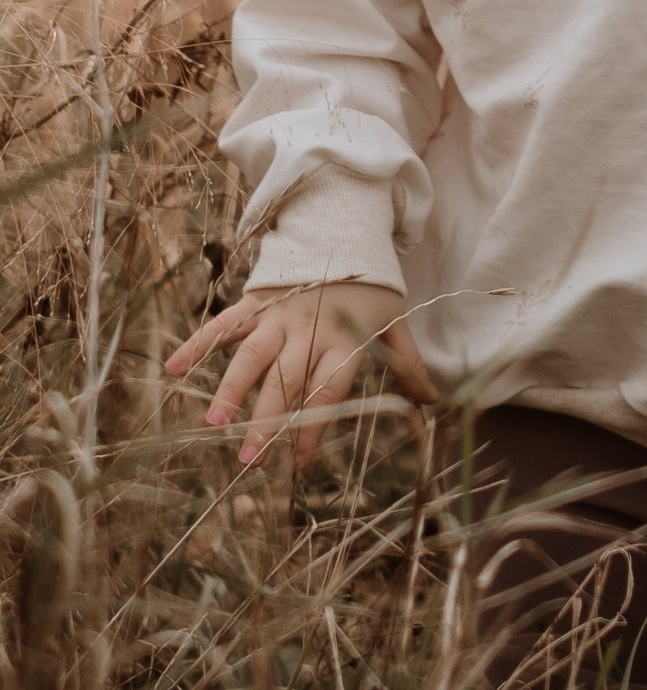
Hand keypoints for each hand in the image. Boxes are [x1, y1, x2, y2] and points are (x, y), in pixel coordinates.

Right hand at [163, 281, 437, 471]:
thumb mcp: (393, 321)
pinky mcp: (255, 300)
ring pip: (252, 354)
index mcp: (344, 338)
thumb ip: (407, 363)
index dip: (316, 424)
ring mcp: (279, 314)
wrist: (344, 228)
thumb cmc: (370, 287)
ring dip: (231, 389)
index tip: (300, 461)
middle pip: (286, 379)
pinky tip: (171, 368)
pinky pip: (224, 323)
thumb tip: (433, 403)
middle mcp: (308, 328)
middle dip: (268, 420)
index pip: (329, 386)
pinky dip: (197, 343)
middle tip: (250, 459)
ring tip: (213, 424)